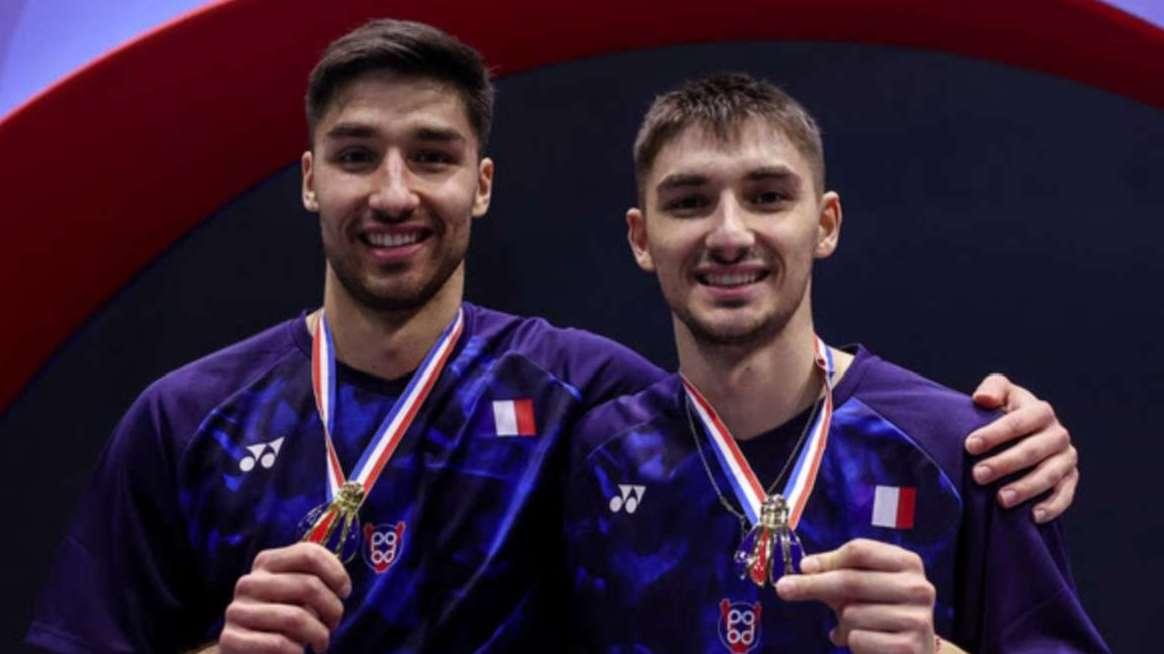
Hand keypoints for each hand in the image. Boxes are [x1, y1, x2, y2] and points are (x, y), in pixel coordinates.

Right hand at [218, 542, 351, 653]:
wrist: (246, 650)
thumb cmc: (281, 618)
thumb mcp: (296, 594)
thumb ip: (313, 581)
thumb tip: (341, 586)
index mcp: (266, 562)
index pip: (309, 554)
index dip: (336, 573)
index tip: (345, 592)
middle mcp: (249, 582)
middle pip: (308, 585)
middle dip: (333, 609)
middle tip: (334, 625)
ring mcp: (236, 610)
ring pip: (295, 617)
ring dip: (319, 634)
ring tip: (321, 643)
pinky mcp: (230, 639)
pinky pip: (277, 643)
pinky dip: (297, 651)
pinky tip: (299, 653)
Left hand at [776, 539, 935, 653]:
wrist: (916, 653)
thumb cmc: (882, 612)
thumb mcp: (863, 587)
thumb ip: (836, 572)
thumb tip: (805, 568)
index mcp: (908, 563)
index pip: (860, 551)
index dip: (827, 559)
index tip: (803, 567)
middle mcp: (919, 587)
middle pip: (851, 579)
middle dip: (812, 585)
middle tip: (783, 588)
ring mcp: (918, 619)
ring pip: (852, 614)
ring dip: (843, 623)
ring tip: (857, 628)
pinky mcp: (910, 646)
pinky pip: (858, 639)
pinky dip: (852, 642)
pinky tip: (867, 644)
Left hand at [967, 373, 1078, 522]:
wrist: (1021, 435)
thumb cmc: (1003, 412)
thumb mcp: (1000, 393)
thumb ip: (993, 388)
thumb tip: (983, 399)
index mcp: (1040, 411)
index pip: (1018, 422)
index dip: (994, 434)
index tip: (969, 446)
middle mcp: (1058, 434)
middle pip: (1032, 451)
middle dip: (1004, 464)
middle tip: (978, 475)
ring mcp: (1066, 458)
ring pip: (1050, 475)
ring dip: (1026, 488)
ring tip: (1001, 500)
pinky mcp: (1070, 479)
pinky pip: (1065, 495)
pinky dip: (1052, 506)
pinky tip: (1032, 516)